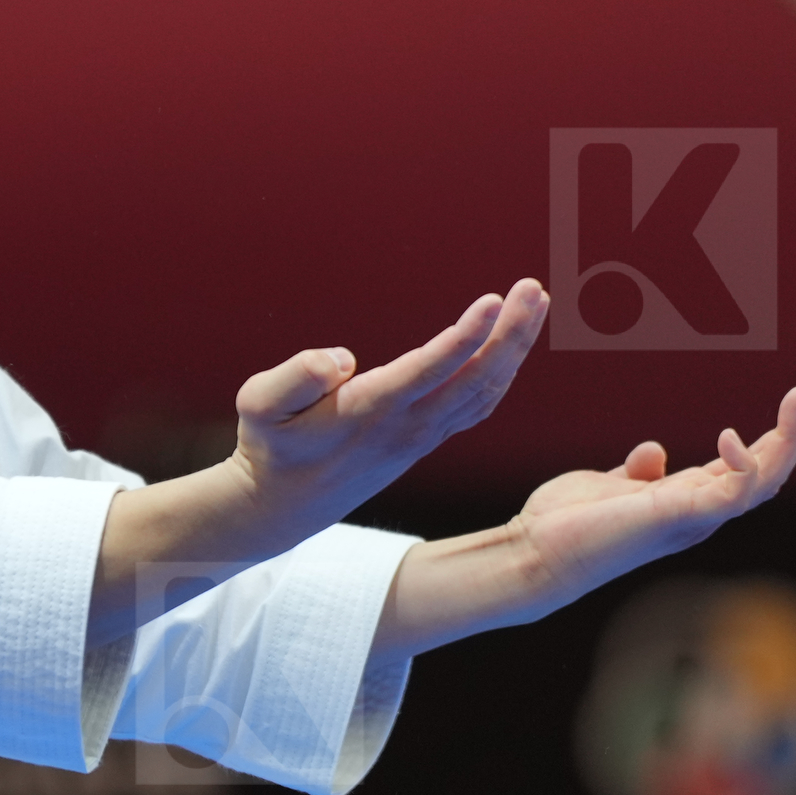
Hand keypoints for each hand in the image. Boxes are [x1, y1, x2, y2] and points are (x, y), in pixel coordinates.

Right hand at [229, 277, 551, 534]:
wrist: (285, 507)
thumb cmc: (270, 446)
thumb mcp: (259, 408)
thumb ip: (294, 377)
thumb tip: (341, 359)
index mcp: (368, 412)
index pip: (427, 372)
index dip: (463, 338)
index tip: (493, 301)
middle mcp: (406, 427)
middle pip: (474, 380)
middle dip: (510, 333)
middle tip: (534, 288)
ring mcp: (422, 436)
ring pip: (484, 392)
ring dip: (515, 347)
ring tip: (536, 301)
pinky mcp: (427, 438)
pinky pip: (478, 404)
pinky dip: (504, 371)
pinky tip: (515, 343)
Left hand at [370, 379, 795, 663]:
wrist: (534, 554)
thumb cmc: (565, 525)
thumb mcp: (609, 486)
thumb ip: (637, 473)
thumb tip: (656, 451)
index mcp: (688, 502)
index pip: (749, 467)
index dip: (777, 435)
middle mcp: (701, 513)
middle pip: (771, 472)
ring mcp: (694, 519)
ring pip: (765, 481)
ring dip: (790, 439)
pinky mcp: (679, 519)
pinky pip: (732, 493)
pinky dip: (742, 464)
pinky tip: (732, 435)